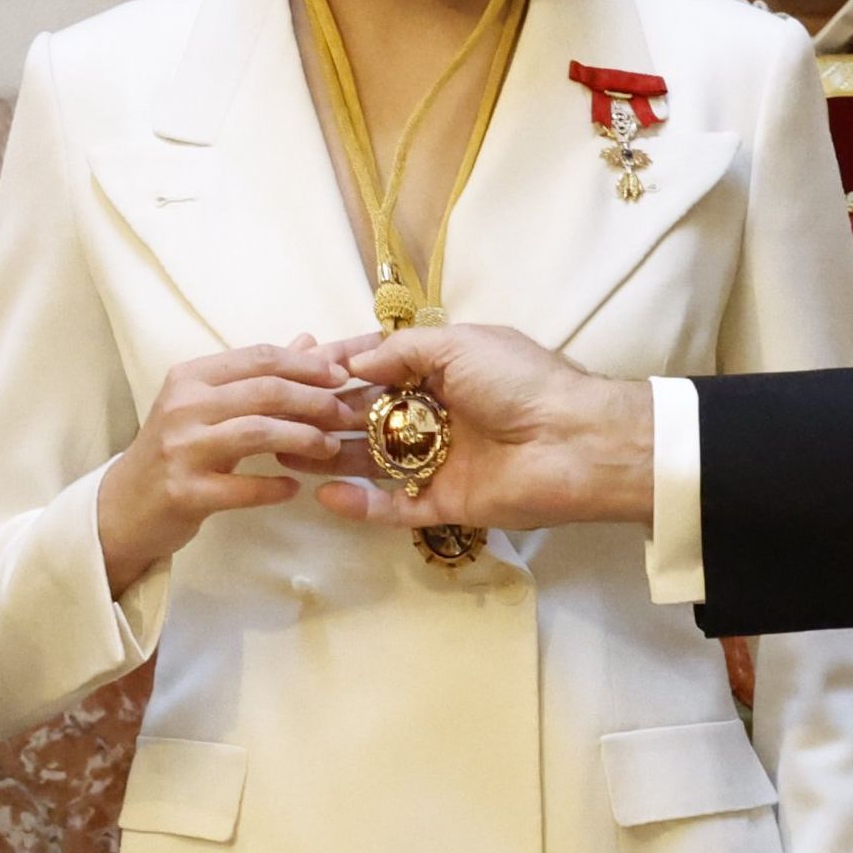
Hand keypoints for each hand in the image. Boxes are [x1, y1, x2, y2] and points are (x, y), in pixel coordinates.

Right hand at [95, 339, 364, 593]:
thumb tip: (310, 340)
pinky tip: (294, 487)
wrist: (123, 507)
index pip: (258, 357)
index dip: (306, 364)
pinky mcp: (185, 491)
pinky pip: (243, 487)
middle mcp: (182, 406)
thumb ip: (257, 375)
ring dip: (304, 438)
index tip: (342, 376)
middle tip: (346, 413)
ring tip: (329, 447)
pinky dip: (274, 487)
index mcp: (189, 377)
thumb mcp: (207, 406)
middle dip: (315, 400)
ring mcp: (181, 448)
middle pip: (265, 390)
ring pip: (258, 432)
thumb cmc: (174, 451)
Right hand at [308, 323, 657, 533]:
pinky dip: (361, 505)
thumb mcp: (458, 345)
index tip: (297, 370)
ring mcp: (439, 463)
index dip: (341, 370)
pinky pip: (395, 507)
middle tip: (279, 417)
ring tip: (284, 455)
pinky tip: (325, 496)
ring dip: (330, 459)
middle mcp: (437, 417)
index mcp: (443, 374)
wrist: (574, 439)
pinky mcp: (446, 504)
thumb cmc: (520, 381)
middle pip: (368, 419)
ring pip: (373, 464)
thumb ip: (401, 352)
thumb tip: (352, 361)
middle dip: (324, 416)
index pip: (380, 370)